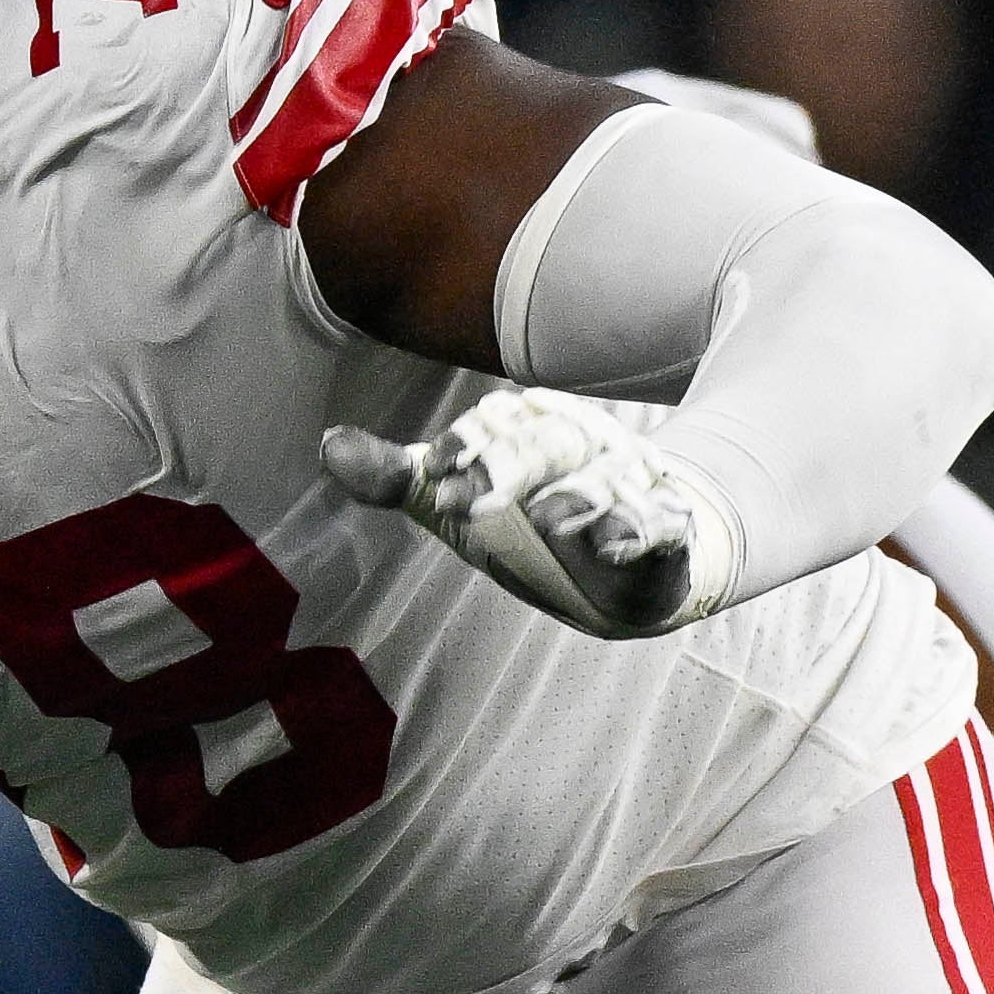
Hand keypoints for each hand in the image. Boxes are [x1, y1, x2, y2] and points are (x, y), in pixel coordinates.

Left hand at [322, 390, 747, 638]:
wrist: (623, 568)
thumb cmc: (528, 523)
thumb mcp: (458, 500)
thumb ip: (397, 477)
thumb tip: (328, 443)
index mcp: (533, 430)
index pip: (498, 425)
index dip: (464, 447)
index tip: (430, 474)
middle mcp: (584, 447)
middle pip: (548, 443)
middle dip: (508, 465)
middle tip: (465, 498)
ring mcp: (628, 487)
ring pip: (607, 481)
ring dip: (579, 497)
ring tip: (548, 519)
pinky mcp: (665, 532)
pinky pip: (660, 526)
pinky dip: (643, 532)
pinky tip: (614, 548)